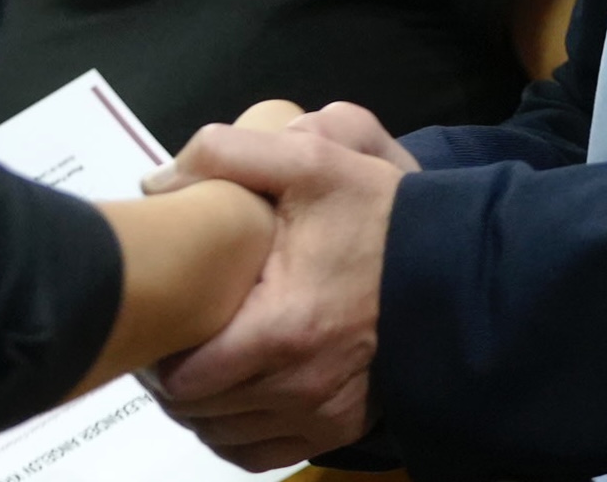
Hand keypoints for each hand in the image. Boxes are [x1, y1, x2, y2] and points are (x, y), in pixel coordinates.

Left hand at [138, 115, 413, 470]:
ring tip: (194, 365)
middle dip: (173, 380)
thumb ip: (226, 154)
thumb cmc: (376, 212)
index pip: (187, 380)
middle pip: (200, 413)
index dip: (157, 355)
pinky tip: (229, 398)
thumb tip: (156, 182)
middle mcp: (303, 387)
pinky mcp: (343, 427)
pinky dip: (237, 434)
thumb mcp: (309, 159)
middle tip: (166, 340)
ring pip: (228, 438)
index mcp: (283, 329)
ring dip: (202, 409)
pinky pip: (264, 453)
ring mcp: (325, 415)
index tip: (155, 322)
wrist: (451, 260)